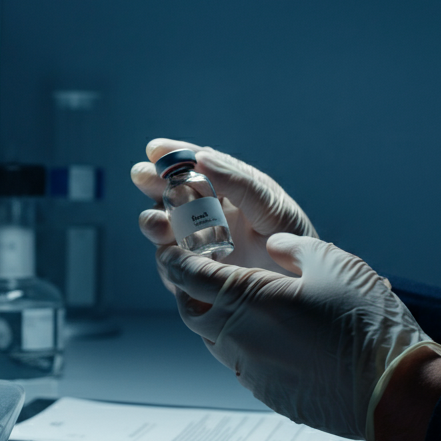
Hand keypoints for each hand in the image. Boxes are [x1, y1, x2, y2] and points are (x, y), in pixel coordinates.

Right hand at [131, 138, 316, 275]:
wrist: (299, 290)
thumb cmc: (292, 243)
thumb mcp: (272, 206)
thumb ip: (239, 183)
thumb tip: (201, 158)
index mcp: (229, 190)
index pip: (196, 167)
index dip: (174, 155)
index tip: (155, 149)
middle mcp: (209, 214)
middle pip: (171, 194)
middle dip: (153, 185)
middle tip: (142, 177)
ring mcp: (198, 243)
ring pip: (164, 228)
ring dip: (154, 222)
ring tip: (157, 224)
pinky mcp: (193, 273)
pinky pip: (171, 264)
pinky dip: (166, 259)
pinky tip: (169, 256)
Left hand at [157, 232, 440, 440]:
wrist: (394, 393)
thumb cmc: (367, 326)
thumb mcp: (335, 263)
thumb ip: (293, 248)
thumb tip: (272, 245)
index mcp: (248, 300)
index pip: (191, 276)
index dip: (176, 260)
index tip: (171, 251)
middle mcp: (239, 338)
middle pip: (193, 312)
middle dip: (190, 292)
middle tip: (202, 278)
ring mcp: (251, 370)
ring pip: (214, 341)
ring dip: (217, 321)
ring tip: (240, 306)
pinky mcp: (267, 393)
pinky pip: (241, 365)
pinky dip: (244, 347)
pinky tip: (271, 338)